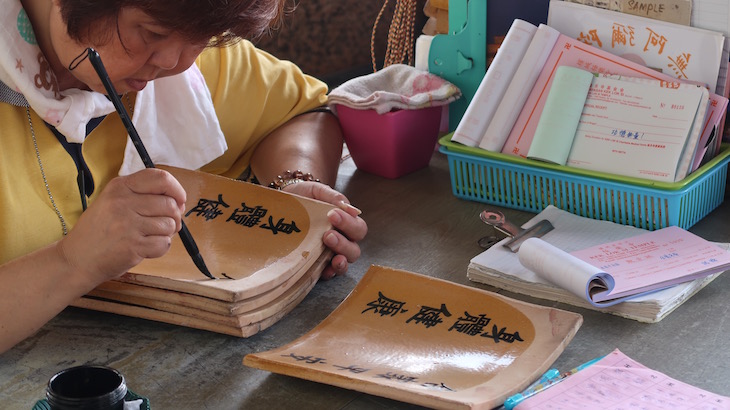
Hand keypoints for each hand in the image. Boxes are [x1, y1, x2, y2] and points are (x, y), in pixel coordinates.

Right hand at [58, 168, 186, 282]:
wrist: (76, 259)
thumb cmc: (99, 230)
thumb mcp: (113, 201)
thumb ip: (142, 195)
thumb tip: (179, 201)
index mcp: (120, 187)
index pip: (161, 178)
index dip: (177, 190)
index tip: (179, 200)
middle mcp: (123, 202)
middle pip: (170, 204)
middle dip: (174, 217)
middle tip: (165, 225)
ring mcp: (128, 224)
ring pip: (169, 225)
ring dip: (166, 234)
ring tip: (149, 236)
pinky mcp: (133, 246)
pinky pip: (164, 244)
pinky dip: (160, 248)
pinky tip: (145, 248)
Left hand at [283, 182, 366, 279]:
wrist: (281, 202)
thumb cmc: (303, 196)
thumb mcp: (316, 191)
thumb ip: (332, 196)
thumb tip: (349, 208)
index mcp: (346, 224)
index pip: (358, 228)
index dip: (349, 223)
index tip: (333, 215)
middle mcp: (342, 241)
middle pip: (354, 248)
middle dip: (343, 243)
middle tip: (328, 235)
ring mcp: (330, 254)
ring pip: (345, 262)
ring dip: (341, 261)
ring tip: (333, 257)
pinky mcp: (315, 264)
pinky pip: (327, 273)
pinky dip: (328, 273)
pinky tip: (325, 270)